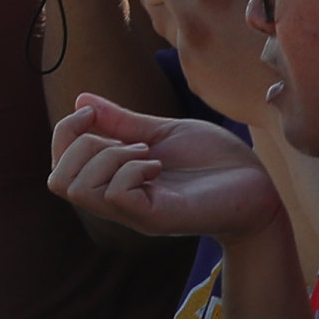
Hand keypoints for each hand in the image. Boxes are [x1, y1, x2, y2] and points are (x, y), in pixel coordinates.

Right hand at [44, 93, 281, 240]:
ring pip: (81, 189)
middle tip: (128, 140)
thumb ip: (122, 123)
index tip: (92, 113)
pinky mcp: (157, 218)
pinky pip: (116, 195)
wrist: (259, 186)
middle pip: (58, 181)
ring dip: (108, 157)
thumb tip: (80, 101)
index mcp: (113, 179)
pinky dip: (131, 169)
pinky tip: (158, 164)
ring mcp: (135, 212)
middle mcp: (117, 201)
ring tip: (147, 153)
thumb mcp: (161, 132)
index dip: (64, 133)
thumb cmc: (214, 161)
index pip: (59, 166)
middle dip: (82, 144)